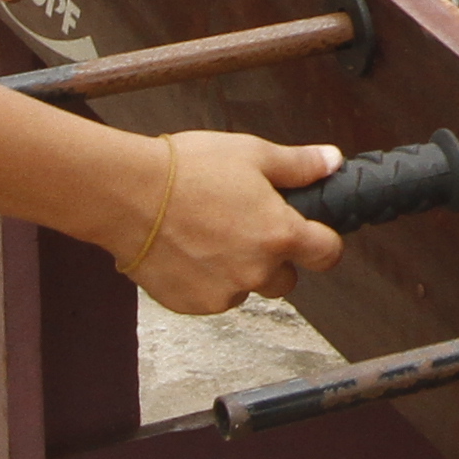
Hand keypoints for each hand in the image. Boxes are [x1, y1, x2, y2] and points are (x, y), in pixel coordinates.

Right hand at [126, 129, 348, 312]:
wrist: (127, 194)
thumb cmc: (187, 170)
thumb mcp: (252, 153)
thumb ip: (299, 165)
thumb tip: (332, 162)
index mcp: (279, 234)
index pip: (327, 254)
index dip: (322, 242)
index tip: (311, 234)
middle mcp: (257, 272)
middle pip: (286, 279)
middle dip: (273, 259)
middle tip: (244, 228)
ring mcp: (223, 293)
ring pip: (244, 289)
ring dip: (236, 271)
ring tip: (207, 235)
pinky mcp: (190, 305)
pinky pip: (210, 297)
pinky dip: (204, 280)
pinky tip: (185, 250)